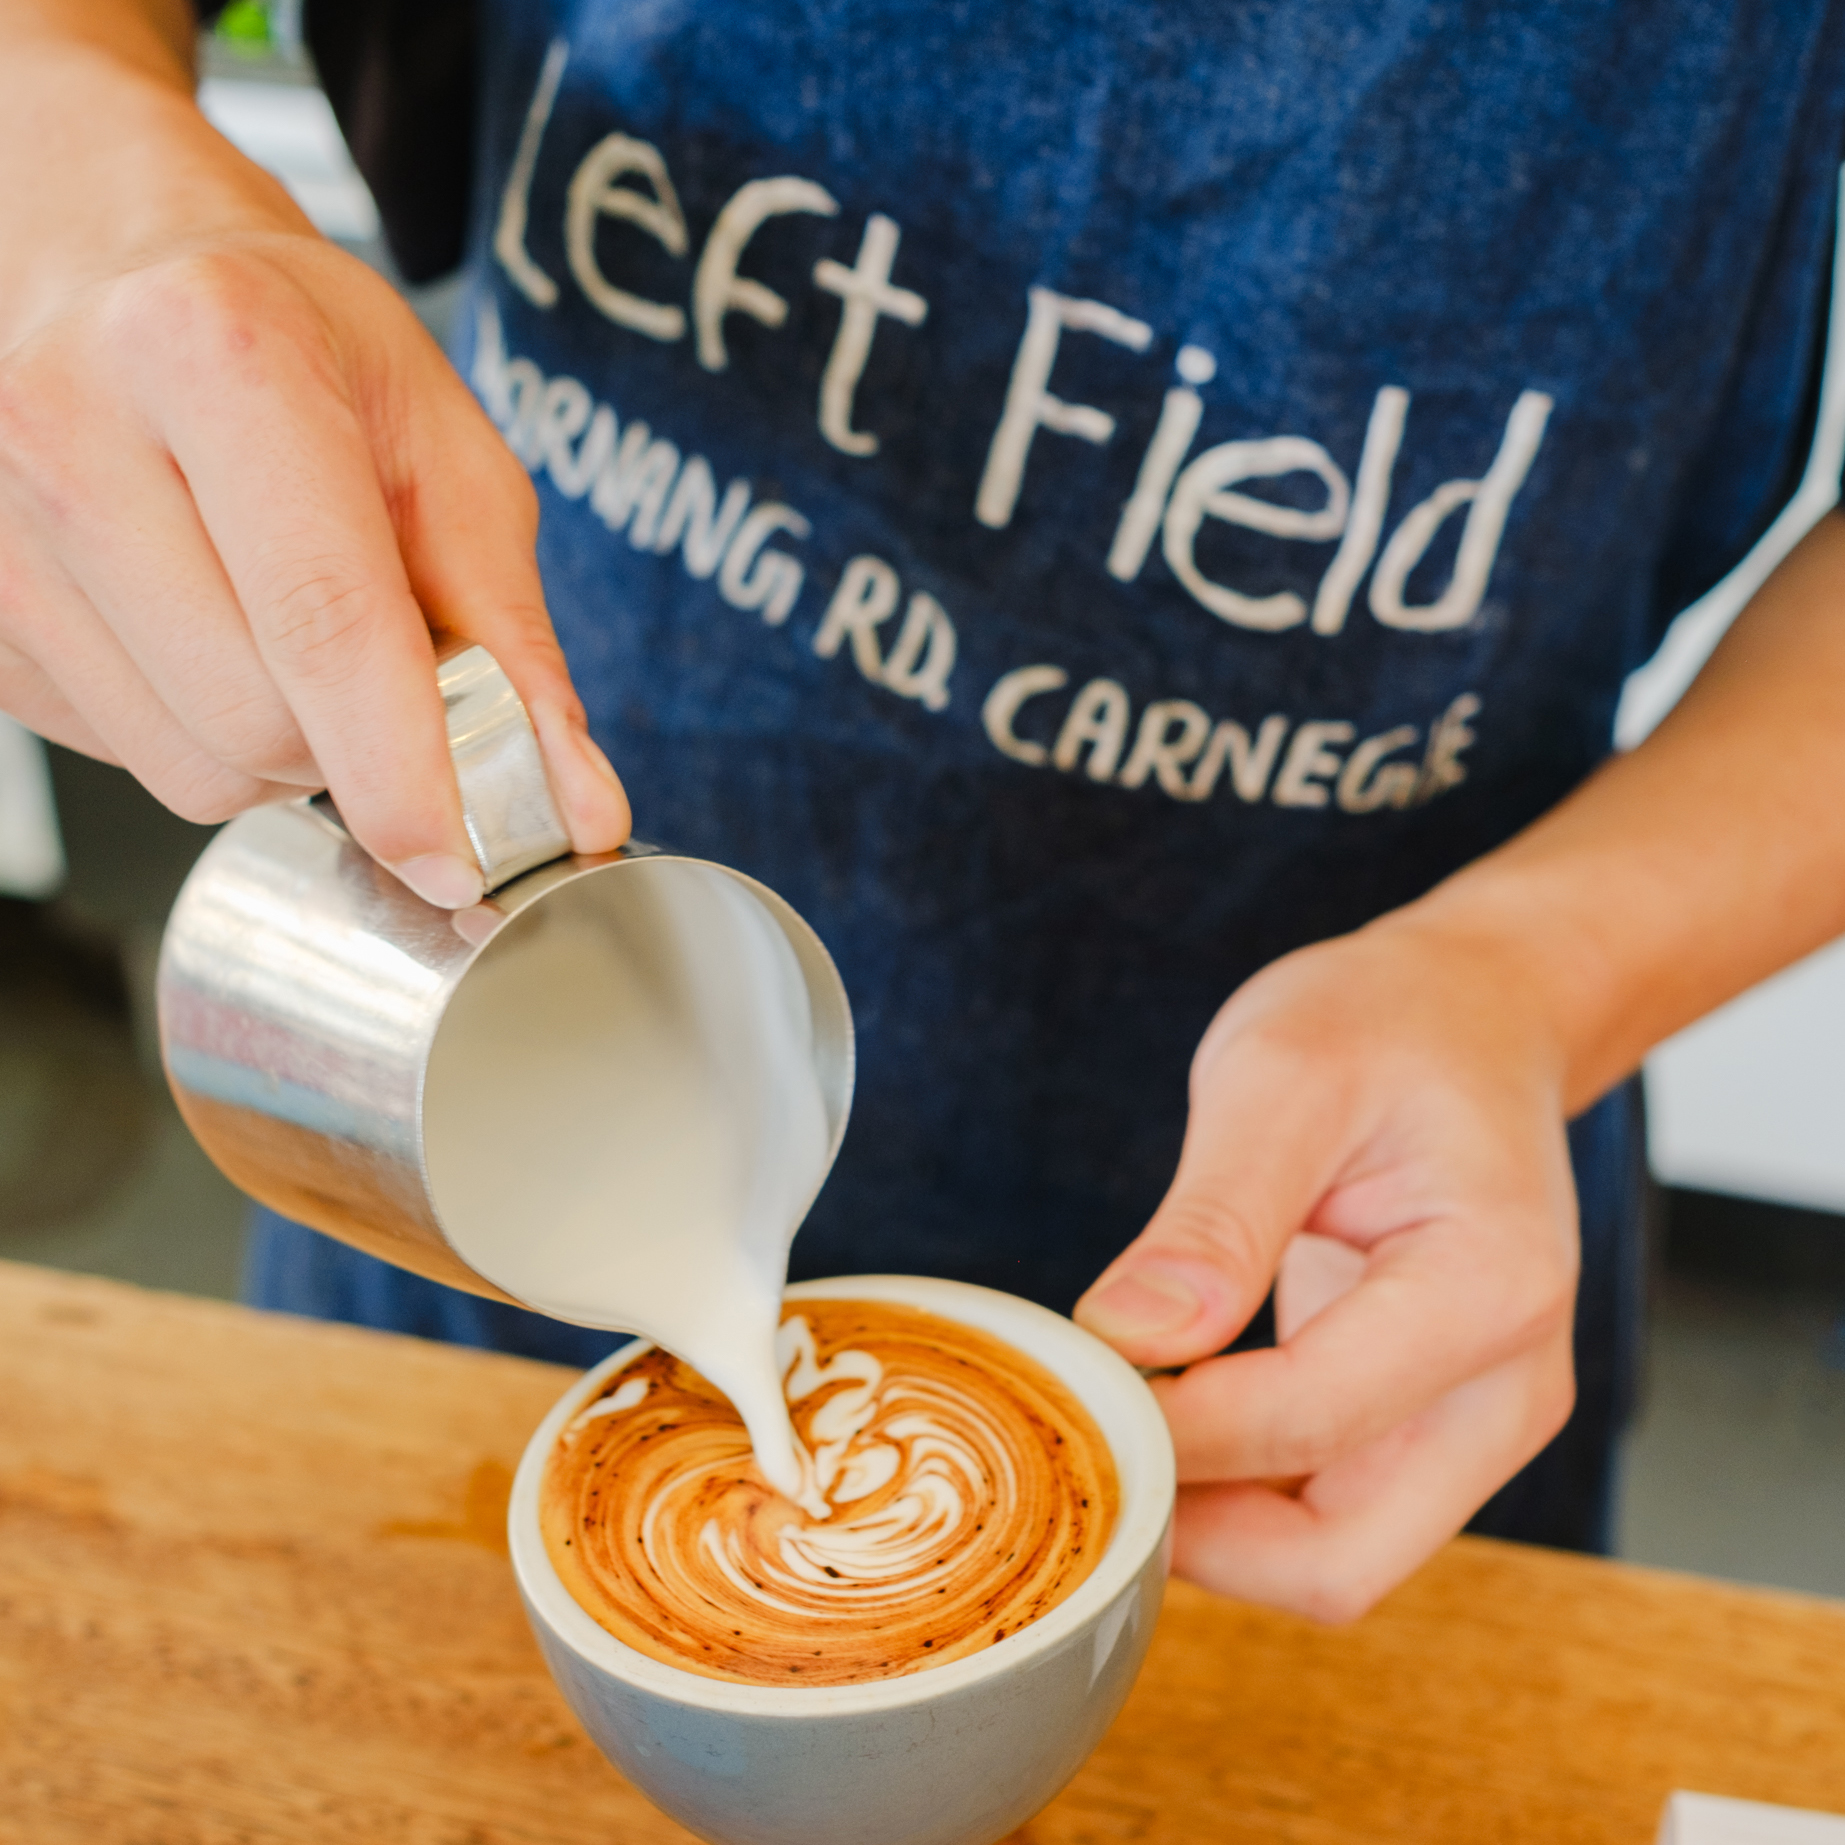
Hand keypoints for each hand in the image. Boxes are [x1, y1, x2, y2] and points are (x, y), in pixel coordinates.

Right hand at [0, 18, 627, 905]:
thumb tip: (575, 805)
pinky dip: (193, 730)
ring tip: (276, 627)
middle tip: (374, 659)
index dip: (404, 769)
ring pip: (188, 768)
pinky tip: (195, 626)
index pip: (323, 620)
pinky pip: (124, 757)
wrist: (101, 261)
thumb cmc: (293, 346)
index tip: (460, 858)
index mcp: (216, 356)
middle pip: (256, 721)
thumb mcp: (441, 450)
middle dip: (351, 742)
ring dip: (275, 748)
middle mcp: (71, 430)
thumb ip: (514, 638)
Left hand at [1074, 911, 1578, 1621]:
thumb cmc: (1384, 1025)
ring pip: (1334, 1561)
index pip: (1306, 1418)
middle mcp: (1507, 1384)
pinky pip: (1329, 1515)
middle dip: (1196, 1534)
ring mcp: (1477, 1419)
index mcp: (1487, 1287)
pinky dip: (1238, 1505)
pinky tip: (1159, 1427)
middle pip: (1341, 1560)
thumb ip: (1213, 1219)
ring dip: (1211, 1532)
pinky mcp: (1432, 1425)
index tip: (1068, 1385)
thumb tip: (1126, 1339)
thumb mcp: (1280, 1077)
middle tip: (1080, 1451)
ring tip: (1107, 1436)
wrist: (1470, 1019)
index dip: (1168, 1430)